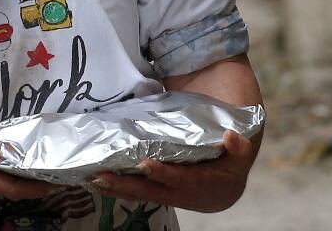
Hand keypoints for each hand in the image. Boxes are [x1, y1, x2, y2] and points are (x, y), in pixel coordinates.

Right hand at [0, 118, 56, 200]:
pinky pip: (5, 182)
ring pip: (12, 188)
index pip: (15, 188)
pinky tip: (26, 168)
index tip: (55, 181)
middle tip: (58, 175)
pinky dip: (19, 179)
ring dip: (30, 184)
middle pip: (17, 192)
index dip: (36, 188)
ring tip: (47, 172)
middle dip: (38, 187)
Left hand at [89, 130, 254, 212]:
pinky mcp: (156, 192)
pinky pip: (135, 192)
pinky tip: (96, 182)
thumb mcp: (239, 155)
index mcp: (202, 185)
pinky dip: (117, 188)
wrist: (223, 188)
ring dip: (116, 188)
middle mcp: (181, 194)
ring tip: (92, 179)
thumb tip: (232, 136)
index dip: (163, 174)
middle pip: (151, 191)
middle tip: (103, 176)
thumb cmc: (230, 165)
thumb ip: (239, 147)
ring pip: (139, 193)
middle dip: (127, 185)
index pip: (180, 180)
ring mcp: (166, 195)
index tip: (145, 164)